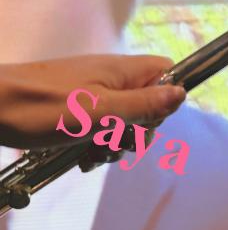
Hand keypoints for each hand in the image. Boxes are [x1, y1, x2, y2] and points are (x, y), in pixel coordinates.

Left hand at [0, 54, 185, 148]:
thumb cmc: (42, 109)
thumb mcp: (101, 112)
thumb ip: (144, 105)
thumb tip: (182, 93)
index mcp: (122, 71)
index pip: (166, 72)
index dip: (167, 97)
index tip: (150, 122)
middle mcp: (111, 78)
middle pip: (148, 102)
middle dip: (139, 130)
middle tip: (118, 144)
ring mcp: (92, 93)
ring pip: (124, 119)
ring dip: (116, 143)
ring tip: (93, 156)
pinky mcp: (76, 108)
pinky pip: (101, 126)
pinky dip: (97, 144)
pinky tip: (81, 158)